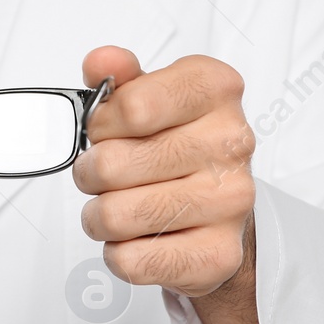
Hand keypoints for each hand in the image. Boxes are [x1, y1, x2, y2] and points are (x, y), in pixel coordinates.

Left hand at [73, 47, 256, 298]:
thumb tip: (102, 63)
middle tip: (105, 175)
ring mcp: (230, 202)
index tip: (105, 130)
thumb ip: (119, 78)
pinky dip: (118, 252)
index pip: (131, 106)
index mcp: (216, 89)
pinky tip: (139, 237)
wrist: (219, 211)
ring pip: (115, 215)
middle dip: (91, 173)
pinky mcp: (217, 255)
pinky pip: (130, 260)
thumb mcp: (150, 98)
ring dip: (100, 216)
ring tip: (118, 206)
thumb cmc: (177, 147)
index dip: (100, 124)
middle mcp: (232, 143)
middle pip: (113, 164)